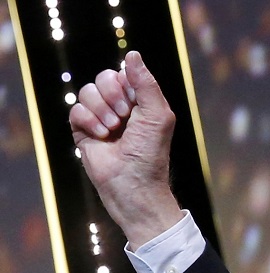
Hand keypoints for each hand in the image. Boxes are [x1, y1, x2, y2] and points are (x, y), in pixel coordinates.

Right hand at [69, 51, 183, 247]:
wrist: (133, 183)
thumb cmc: (150, 152)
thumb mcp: (158, 114)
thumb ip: (146, 83)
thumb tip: (132, 54)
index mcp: (140, 102)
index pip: (123, 74)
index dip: (126, 84)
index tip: (135, 104)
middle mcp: (120, 107)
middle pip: (103, 78)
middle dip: (113, 95)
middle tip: (124, 117)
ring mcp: (100, 118)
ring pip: (87, 92)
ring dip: (101, 110)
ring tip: (113, 130)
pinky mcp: (83, 131)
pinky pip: (75, 109)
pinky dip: (88, 121)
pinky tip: (101, 137)